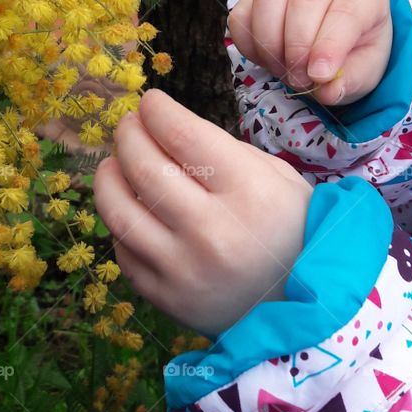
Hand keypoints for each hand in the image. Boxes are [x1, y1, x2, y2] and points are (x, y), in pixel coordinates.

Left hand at [93, 88, 311, 334]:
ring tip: (113, 164)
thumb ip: (223, 152)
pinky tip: (131, 210)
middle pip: (145, 169)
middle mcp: (213, 232)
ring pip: (120, 213)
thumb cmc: (292, 232)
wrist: (303, 308)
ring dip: (108, 179)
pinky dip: (122, 225)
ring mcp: (184, 270)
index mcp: (250, 193)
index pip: (182, 135)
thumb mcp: (278, 179)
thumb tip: (163, 129)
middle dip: (128, 136)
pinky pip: (125, 253)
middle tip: (128, 126)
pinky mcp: (166, 300)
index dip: (156, 111)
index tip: (149, 103)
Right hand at [227, 0, 392, 105]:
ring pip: (268, 0)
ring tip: (283, 70)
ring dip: (270, 44)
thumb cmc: (355, 51)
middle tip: (299, 80)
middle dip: (297, 48)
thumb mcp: (364, 71)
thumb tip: (326, 91)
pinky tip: (267, 60)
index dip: (329, 45)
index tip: (319, 76)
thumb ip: (350, 81)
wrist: (335, 39)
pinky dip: (249, 44)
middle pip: (303, 0)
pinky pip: (242, 14)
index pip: (346, 11)